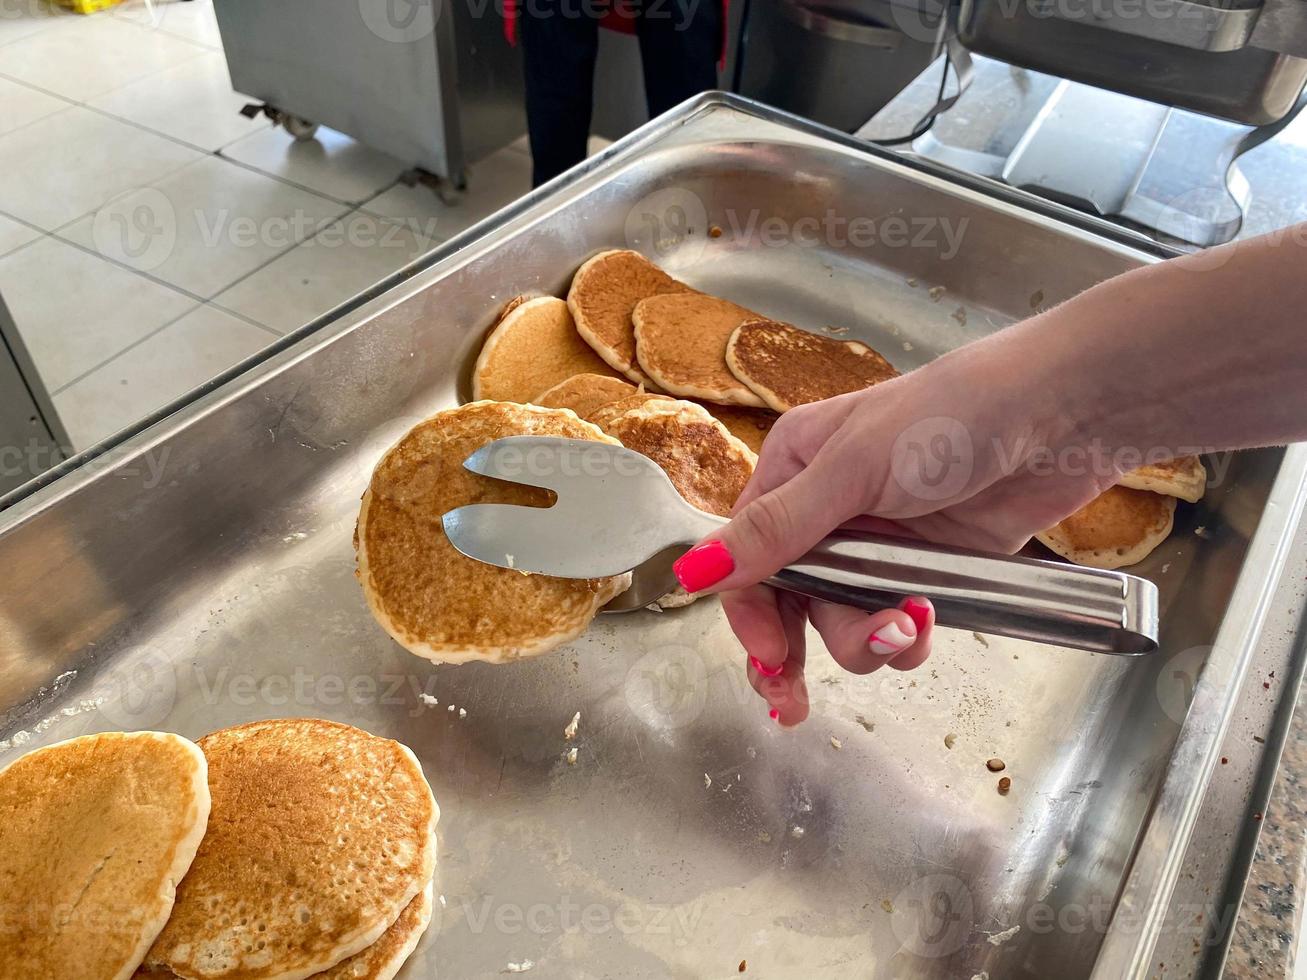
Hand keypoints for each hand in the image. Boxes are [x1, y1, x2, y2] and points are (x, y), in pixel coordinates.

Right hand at [673, 344, 1116, 725]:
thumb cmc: (953, 417)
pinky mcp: (927, 571)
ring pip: (842, 622)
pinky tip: (929, 622)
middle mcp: (827, 510)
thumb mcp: (854, 469)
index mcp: (794, 470)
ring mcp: (879, 545)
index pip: (746, 557)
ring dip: (867, 638)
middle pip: (788, 602)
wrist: (1063, 417)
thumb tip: (691, 571)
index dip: (750, 613)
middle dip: (794, 650)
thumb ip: (777, 530)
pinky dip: (908, 636)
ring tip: (907, 627)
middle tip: (794, 704)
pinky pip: (896, 625)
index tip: (770, 656)